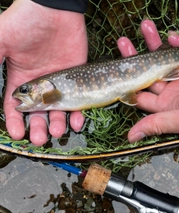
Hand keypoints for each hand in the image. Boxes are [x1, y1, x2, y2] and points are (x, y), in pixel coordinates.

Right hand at [0, 0, 87, 145]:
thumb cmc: (26, 22)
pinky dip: (77, 114)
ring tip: (56, 132)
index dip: (15, 122)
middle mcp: (40, 87)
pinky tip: (76, 122)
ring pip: (58, 111)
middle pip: (37, 114)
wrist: (56, 9)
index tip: (17, 135)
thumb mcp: (2, 40)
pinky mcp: (76, 81)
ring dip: (57, 124)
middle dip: (37, 128)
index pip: (15, 107)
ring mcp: (59, 85)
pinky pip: (77, 102)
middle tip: (38, 139)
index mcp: (21, 80)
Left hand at [117, 20, 178, 142]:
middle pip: (148, 76)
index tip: (115, 66)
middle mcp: (174, 96)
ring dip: (154, 46)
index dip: (126, 82)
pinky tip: (171, 36)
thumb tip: (131, 137)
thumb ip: (158, 124)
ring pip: (164, 62)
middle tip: (124, 42)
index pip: (140, 97)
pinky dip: (177, 45)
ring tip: (145, 27)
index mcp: (167, 109)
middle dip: (135, 58)